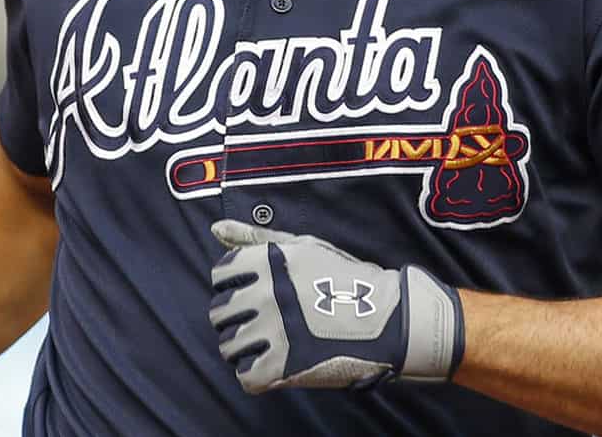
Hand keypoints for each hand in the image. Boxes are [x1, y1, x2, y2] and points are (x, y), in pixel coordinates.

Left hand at [207, 219, 463, 393]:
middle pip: (219, 313)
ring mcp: (273, 331)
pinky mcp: (283, 365)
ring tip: (269, 343)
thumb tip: (215, 227)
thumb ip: (255, 238)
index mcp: (267, 262)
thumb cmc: (343, 277)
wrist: (386, 318)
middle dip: (236, 319)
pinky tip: (276, 363)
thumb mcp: (302, 246)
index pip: (219, 276)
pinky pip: (245, 376)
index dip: (233, 286)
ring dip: (244, 348)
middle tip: (263, 322)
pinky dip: (257, 374)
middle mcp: (265, 293)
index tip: (255, 293)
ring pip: (228, 346)